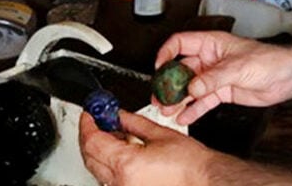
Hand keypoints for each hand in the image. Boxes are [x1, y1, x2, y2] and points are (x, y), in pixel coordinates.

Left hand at [79, 110, 207, 185]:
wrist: (203, 181)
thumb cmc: (189, 164)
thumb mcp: (160, 134)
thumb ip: (134, 122)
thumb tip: (118, 115)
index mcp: (126, 165)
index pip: (93, 141)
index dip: (88, 123)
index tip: (90, 112)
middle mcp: (120, 183)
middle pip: (89, 156)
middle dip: (90, 135)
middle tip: (98, 119)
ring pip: (97, 169)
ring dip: (99, 150)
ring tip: (113, 133)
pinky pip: (109, 179)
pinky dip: (109, 163)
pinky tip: (122, 151)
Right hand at [154, 30, 291, 124]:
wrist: (286, 76)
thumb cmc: (269, 60)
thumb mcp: (238, 67)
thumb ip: (214, 78)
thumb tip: (193, 86)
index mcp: (213, 44)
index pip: (181, 43)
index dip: (167, 53)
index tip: (159, 67)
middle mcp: (211, 59)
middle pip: (182, 69)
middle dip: (169, 83)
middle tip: (160, 96)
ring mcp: (215, 76)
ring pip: (190, 87)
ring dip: (178, 99)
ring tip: (167, 110)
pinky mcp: (222, 91)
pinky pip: (203, 100)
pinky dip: (193, 109)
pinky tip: (184, 117)